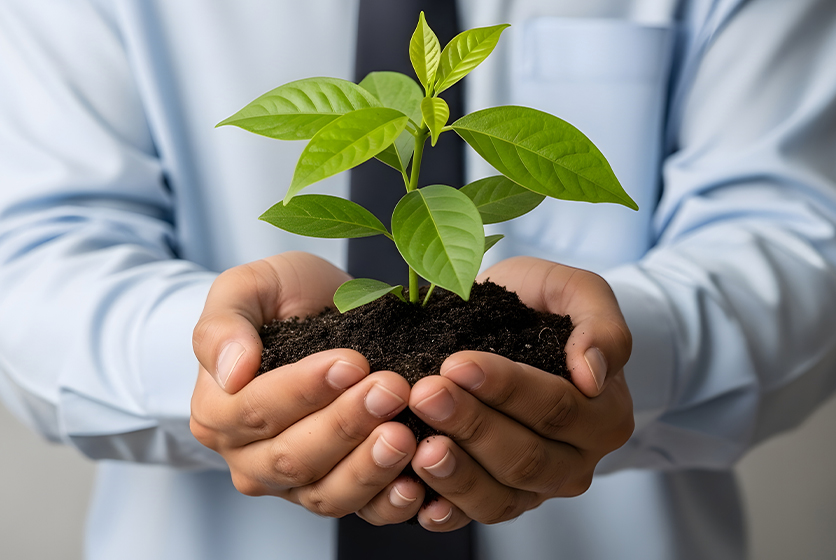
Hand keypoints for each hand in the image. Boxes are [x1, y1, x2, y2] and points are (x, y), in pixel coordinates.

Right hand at [190, 251, 425, 523]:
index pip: (256, 410)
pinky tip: (416, 484)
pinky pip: (361, 510)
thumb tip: (231, 372)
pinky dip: (389, 503)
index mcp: (218, 411)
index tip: (352, 363)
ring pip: (326, 492)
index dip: (305, 390)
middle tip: (391, 390)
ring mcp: (293, 483)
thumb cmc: (283, 297)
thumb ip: (224, 325)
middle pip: (293, 456)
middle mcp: (249, 457)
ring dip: (369, 467)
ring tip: (405, 435)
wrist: (324, 309)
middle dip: (346, 425)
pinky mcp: (338, 491)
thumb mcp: (249, 288)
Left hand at [407, 256, 633, 529]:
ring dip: (456, 473)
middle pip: (525, 457)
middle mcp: (576, 460)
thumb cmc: (542, 305)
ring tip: (419, 446)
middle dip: (472, 427)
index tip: (458, 363)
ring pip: (500, 496)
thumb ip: (601, 326)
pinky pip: (474, 516)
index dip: (507, 388)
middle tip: (425, 395)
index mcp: (605, 414)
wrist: (514, 324)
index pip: (557, 407)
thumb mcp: (577, 292)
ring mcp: (537, 488)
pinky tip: (417, 495)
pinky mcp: (500, 500)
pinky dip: (445, 512)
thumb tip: (593, 376)